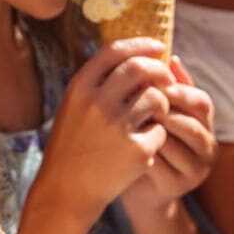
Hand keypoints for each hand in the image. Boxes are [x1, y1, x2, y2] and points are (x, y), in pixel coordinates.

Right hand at [34, 38, 173, 222]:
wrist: (67, 190)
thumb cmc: (73, 143)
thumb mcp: (74, 105)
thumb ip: (99, 81)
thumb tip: (137, 55)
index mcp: (80, 87)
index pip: (114, 51)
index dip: (140, 44)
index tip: (157, 44)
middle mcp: (97, 102)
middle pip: (139, 69)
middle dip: (158, 69)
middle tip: (166, 77)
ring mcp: (117, 127)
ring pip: (155, 98)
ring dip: (161, 103)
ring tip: (154, 115)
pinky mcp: (137, 150)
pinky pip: (160, 130)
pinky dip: (157, 135)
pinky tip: (144, 145)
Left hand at [122, 57, 216, 209]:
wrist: (134, 177)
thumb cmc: (143, 132)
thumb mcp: (154, 105)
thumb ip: (164, 83)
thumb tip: (172, 56)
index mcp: (203, 119)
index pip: (202, 101)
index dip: (180, 92)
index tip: (156, 84)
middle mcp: (207, 144)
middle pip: (193, 124)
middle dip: (164, 112)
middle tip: (139, 104)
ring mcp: (196, 168)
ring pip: (175, 144)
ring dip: (150, 131)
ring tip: (129, 121)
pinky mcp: (179, 186)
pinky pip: (161, 165)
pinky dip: (142, 152)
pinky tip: (125, 145)